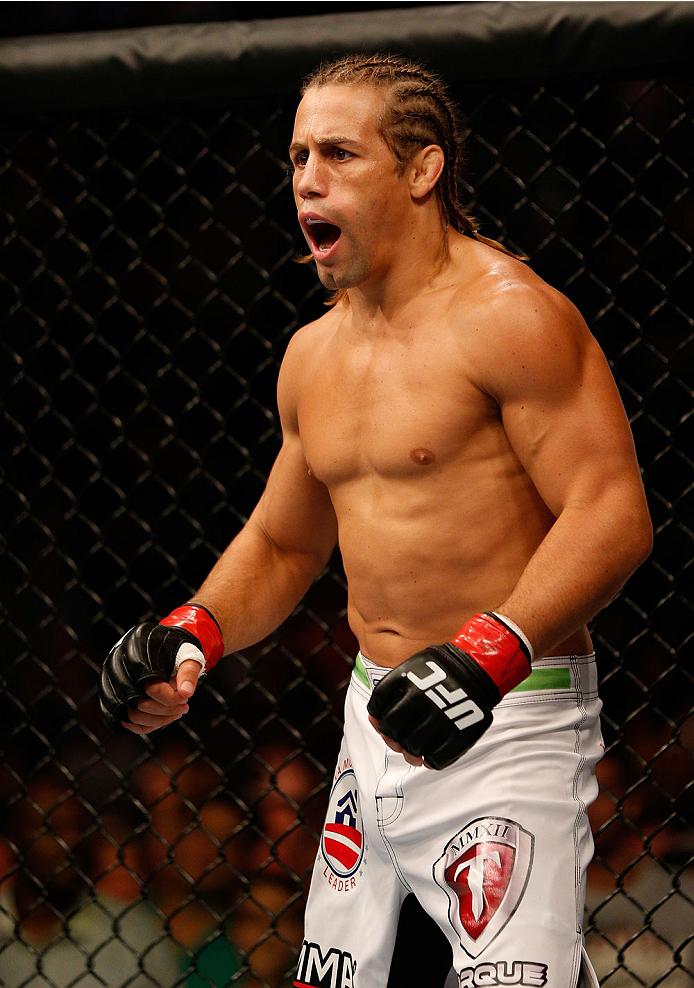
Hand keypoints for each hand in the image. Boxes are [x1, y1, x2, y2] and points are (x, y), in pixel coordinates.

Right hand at [100, 603, 223, 733]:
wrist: (160, 643)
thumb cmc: (175, 649)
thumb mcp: (188, 655)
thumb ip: (188, 672)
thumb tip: (186, 693)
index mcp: (136, 650)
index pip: (151, 687)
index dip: (171, 699)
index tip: (186, 698)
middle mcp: (116, 663)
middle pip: (138, 703)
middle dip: (165, 711)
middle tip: (184, 708)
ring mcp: (108, 679)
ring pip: (129, 715)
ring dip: (155, 721)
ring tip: (176, 713)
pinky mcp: (108, 693)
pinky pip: (121, 720)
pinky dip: (142, 725)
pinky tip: (161, 718)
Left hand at [366, 613, 531, 769]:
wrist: (479, 668)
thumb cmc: (439, 672)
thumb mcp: (411, 670)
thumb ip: (390, 694)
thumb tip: (374, 723)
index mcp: (407, 678)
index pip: (376, 707)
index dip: (377, 718)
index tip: (386, 719)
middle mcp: (422, 697)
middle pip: (390, 730)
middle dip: (391, 736)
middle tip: (399, 737)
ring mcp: (442, 717)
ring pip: (411, 748)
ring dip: (409, 751)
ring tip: (416, 746)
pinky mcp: (460, 736)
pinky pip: (435, 761)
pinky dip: (429, 761)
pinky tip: (431, 751)